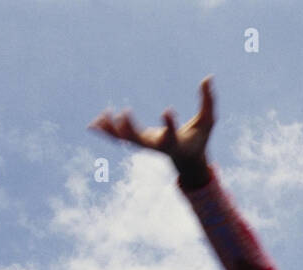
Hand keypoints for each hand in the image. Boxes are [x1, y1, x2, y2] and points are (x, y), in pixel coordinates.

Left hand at [89, 74, 214, 167]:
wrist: (187, 160)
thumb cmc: (199, 138)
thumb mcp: (208, 122)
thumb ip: (208, 101)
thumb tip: (208, 77)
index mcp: (174, 143)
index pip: (171, 134)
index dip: (169, 123)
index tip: (167, 110)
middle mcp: (157, 147)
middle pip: (140, 141)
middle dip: (130, 129)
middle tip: (123, 113)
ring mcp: (146, 146)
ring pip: (125, 140)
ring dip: (113, 129)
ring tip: (103, 114)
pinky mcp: (139, 143)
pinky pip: (120, 139)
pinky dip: (107, 131)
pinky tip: (95, 122)